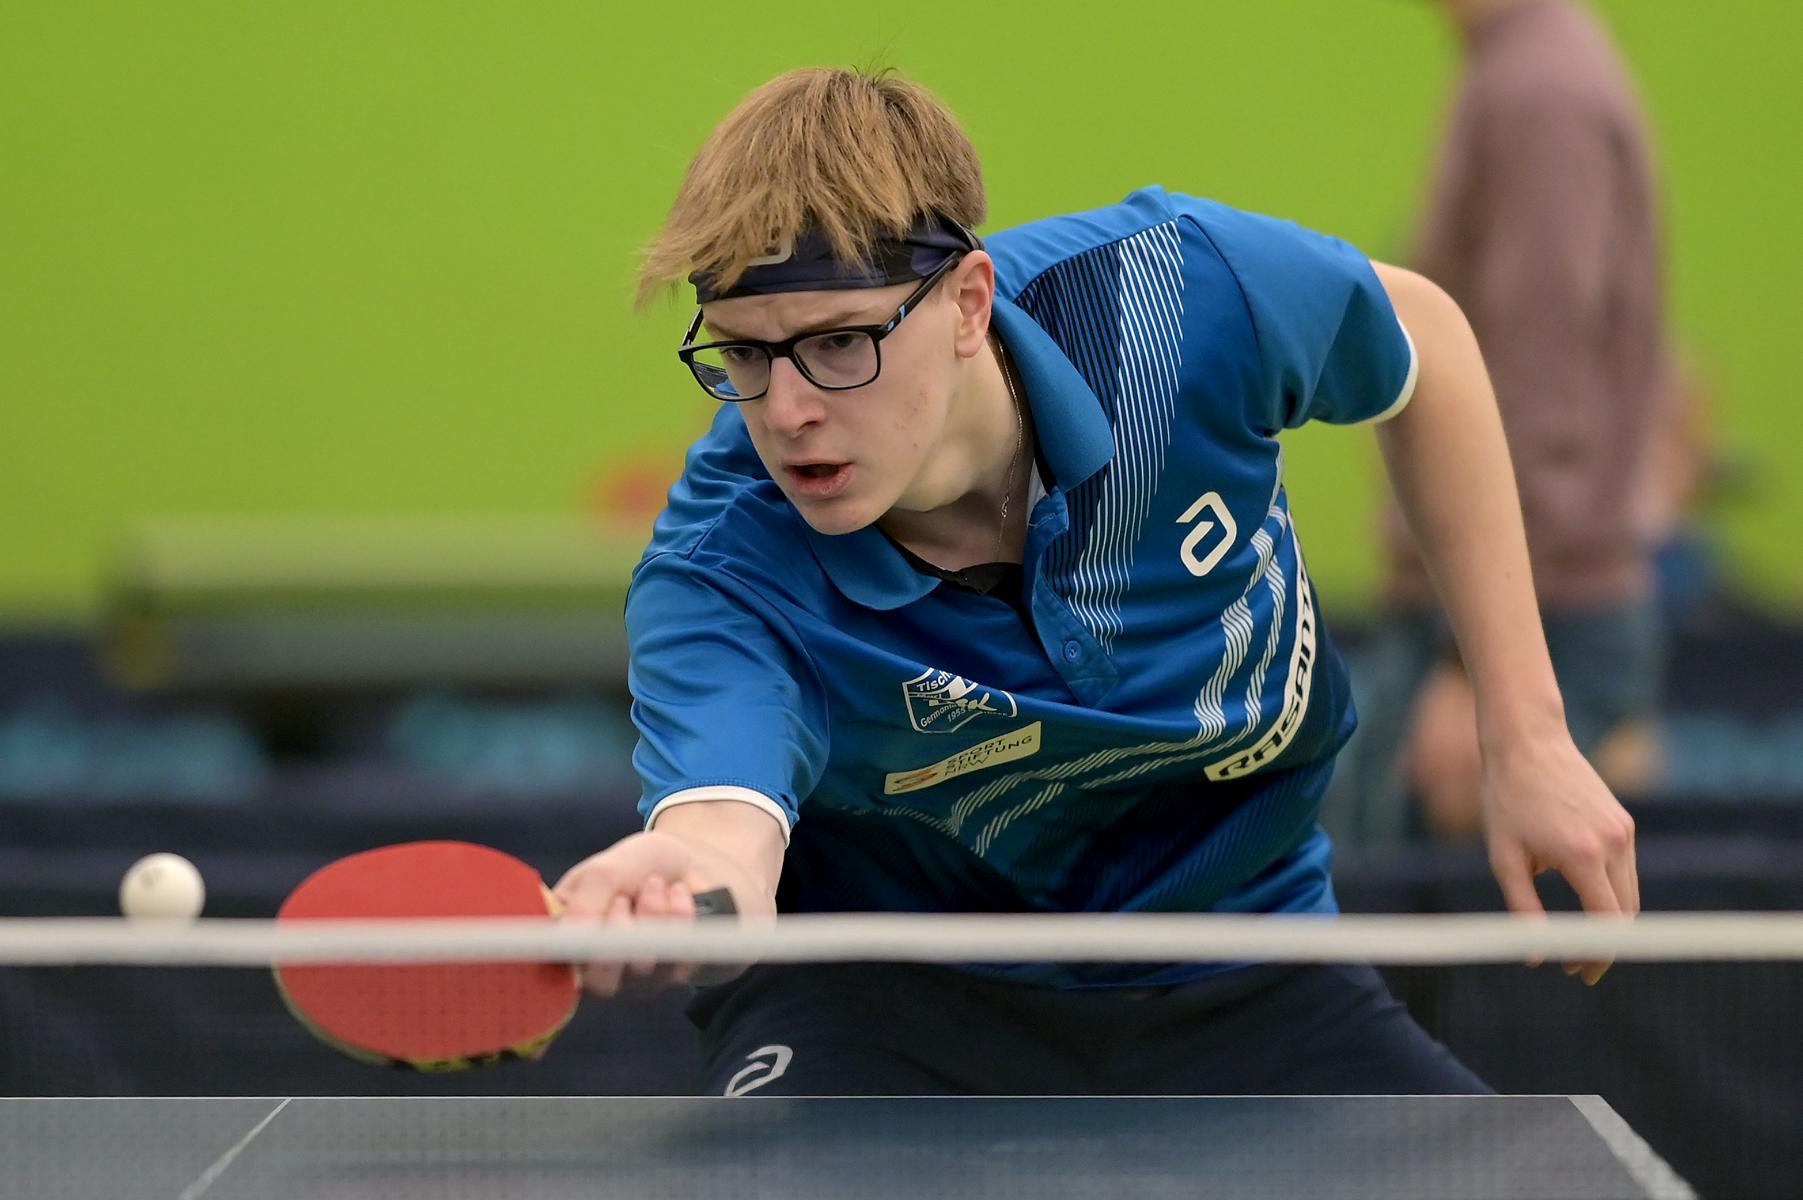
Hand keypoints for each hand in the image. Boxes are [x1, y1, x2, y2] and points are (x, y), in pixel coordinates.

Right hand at [552, 832, 710, 997]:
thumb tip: (573, 939)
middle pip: (603, 983)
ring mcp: (638, 977)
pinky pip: (680, 955)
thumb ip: (584, 905)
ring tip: (653, 883)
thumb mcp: (600, 872)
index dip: (587, 945)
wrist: (674, 858)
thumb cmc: (628, 865)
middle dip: (620, 933)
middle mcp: (599, 971)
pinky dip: (680, 914)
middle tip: (625, 896)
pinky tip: (675, 893)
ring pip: (644, 966)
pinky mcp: (674, 971)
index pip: (563, 974)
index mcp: (569, 947)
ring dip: (652, 913)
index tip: (613, 905)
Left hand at [1480, 732, 1638, 984]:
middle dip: (1605, 946)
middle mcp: (1612, 843)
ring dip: (1611, 923)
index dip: (1596, 955)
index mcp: (1582, 855)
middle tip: (1575, 966)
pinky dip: (1611, 894)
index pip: (1606, 924)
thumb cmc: (1507, 799)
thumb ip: (1522, 909)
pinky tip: (1586, 904)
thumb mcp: (1504, 858)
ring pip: (1630, 895)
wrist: (1528, 742)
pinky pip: (1625, 871)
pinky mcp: (1624, 823)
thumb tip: (1535, 955)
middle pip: (1624, 915)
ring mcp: (1623, 832)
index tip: (1579, 974)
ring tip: (1579, 942)